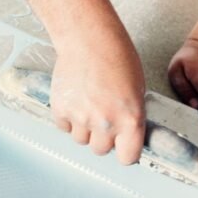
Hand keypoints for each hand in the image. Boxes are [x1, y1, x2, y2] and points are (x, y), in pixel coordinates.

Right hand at [51, 29, 145, 164]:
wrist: (87, 39)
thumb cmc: (116, 57)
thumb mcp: (136, 89)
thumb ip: (130, 116)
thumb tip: (124, 135)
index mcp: (131, 118)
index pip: (128, 158)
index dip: (125, 152)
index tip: (124, 147)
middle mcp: (106, 123)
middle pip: (100, 150)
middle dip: (102, 138)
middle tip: (103, 119)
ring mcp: (81, 118)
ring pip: (80, 139)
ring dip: (84, 128)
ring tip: (88, 105)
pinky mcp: (60, 110)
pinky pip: (63, 127)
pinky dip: (67, 118)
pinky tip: (75, 100)